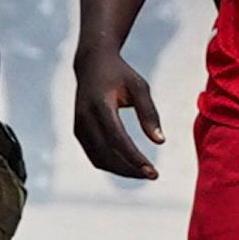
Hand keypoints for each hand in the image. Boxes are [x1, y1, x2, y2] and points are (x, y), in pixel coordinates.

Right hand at [72, 45, 163, 182]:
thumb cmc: (120, 74)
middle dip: (130, 168)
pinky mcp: (78, 131)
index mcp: (100, 105)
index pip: (118, 139)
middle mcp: (85, 118)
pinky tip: (130, 166)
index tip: (152, 171)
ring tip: (144, 172)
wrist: (92, 64)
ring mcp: (79, 126)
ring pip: (98, 158)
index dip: (134, 158)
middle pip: (107, 153)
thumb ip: (149, 113)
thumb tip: (160, 141)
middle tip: (154, 175)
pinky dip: (111, 164)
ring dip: (121, 170)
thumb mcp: (140, 87)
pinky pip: (94, 155)